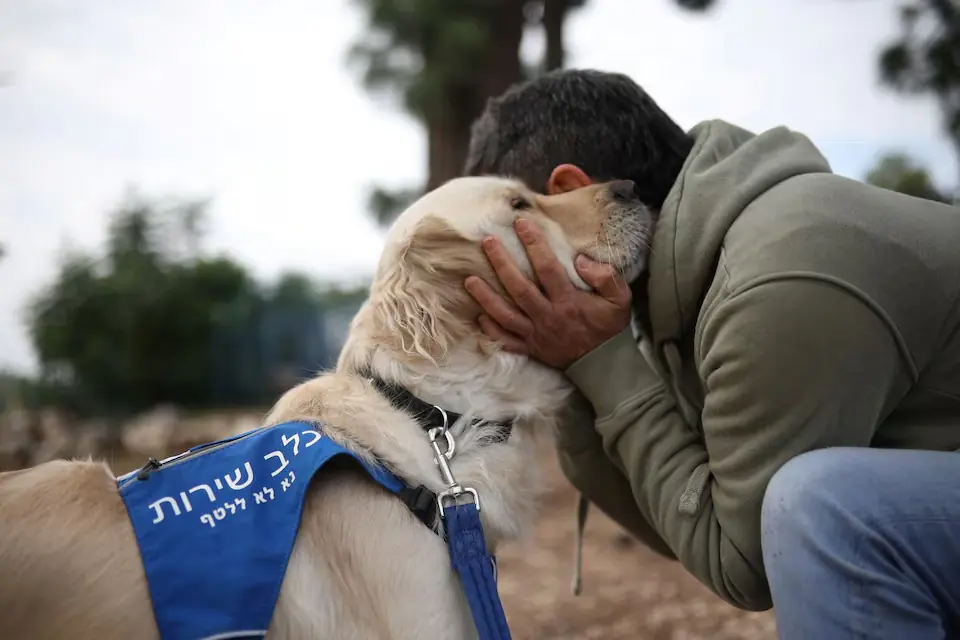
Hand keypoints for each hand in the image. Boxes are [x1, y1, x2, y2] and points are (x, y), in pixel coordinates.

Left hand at [464, 218, 631, 369]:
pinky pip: (506, 340)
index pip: (547, 268)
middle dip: (501, 263)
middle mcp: (548, 317)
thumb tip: (580, 260)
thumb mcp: (620, 300)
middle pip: (518, 287)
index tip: (521, 223)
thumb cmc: (610, 327)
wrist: (605, 364)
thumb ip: (606, 277)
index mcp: (568, 302)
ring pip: (504, 314)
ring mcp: (536, 335)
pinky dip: (491, 329)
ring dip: (485, 296)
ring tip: (469, 279)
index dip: (534, 244)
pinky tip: (479, 315)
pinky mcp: (530, 349)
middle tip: (487, 241)